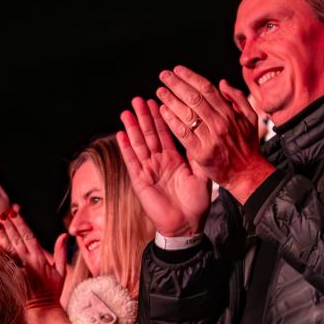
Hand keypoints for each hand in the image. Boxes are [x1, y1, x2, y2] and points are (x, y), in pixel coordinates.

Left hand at [0, 210, 68, 305]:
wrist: (42, 309)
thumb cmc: (52, 292)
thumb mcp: (61, 272)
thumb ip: (61, 252)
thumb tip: (64, 236)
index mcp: (40, 259)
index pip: (29, 237)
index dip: (21, 224)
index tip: (15, 213)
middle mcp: (28, 263)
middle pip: (17, 240)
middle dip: (10, 226)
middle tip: (2, 214)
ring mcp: (19, 270)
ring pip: (8, 249)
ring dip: (2, 236)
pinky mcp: (12, 277)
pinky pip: (3, 262)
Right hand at [118, 96, 211, 236]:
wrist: (187, 225)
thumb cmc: (196, 203)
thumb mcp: (202, 174)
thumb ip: (197, 155)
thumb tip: (200, 133)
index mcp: (174, 160)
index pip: (166, 134)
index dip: (161, 117)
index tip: (158, 100)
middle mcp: (159, 162)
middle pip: (150, 135)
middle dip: (144, 117)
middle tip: (139, 99)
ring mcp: (148, 171)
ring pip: (139, 144)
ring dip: (133, 128)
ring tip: (127, 110)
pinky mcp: (140, 181)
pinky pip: (132, 161)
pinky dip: (126, 147)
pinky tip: (120, 134)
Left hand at [155, 66, 274, 202]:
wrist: (247, 173)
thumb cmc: (247, 146)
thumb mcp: (250, 118)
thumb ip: (237, 99)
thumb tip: (222, 83)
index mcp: (230, 113)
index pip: (207, 89)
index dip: (191, 77)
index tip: (178, 70)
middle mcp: (220, 123)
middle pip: (194, 98)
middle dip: (177, 84)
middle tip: (164, 75)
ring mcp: (209, 137)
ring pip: (187, 113)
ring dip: (171, 100)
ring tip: (160, 91)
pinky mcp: (200, 152)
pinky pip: (183, 133)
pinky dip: (172, 120)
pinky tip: (162, 111)